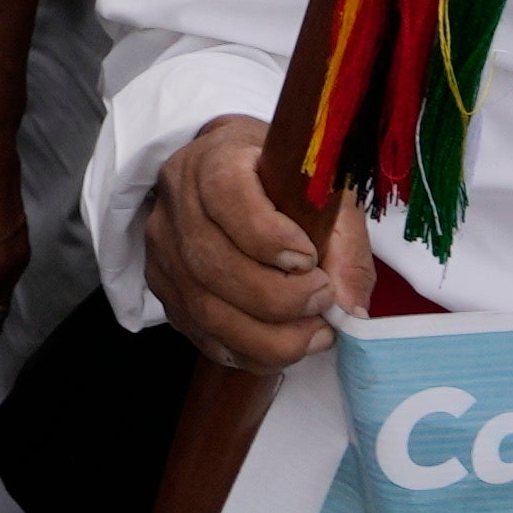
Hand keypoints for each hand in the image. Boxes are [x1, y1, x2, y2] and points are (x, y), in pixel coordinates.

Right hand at [140, 123, 350, 369]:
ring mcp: (163, 250)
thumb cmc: (285, 183)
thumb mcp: (325, 192)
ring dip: (268, 336)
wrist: (239, 182)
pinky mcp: (165, 290)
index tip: (310, 257)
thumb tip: (349, 307)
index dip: (270, 237)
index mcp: (213, 160)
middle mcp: (177, 203)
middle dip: (278, 298)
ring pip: (206, 309)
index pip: (226, 196)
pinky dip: (249, 352)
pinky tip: (285, 348)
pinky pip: (202, 335)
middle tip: (323, 302)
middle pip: (213, 263)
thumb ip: (344, 243)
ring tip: (315, 335)